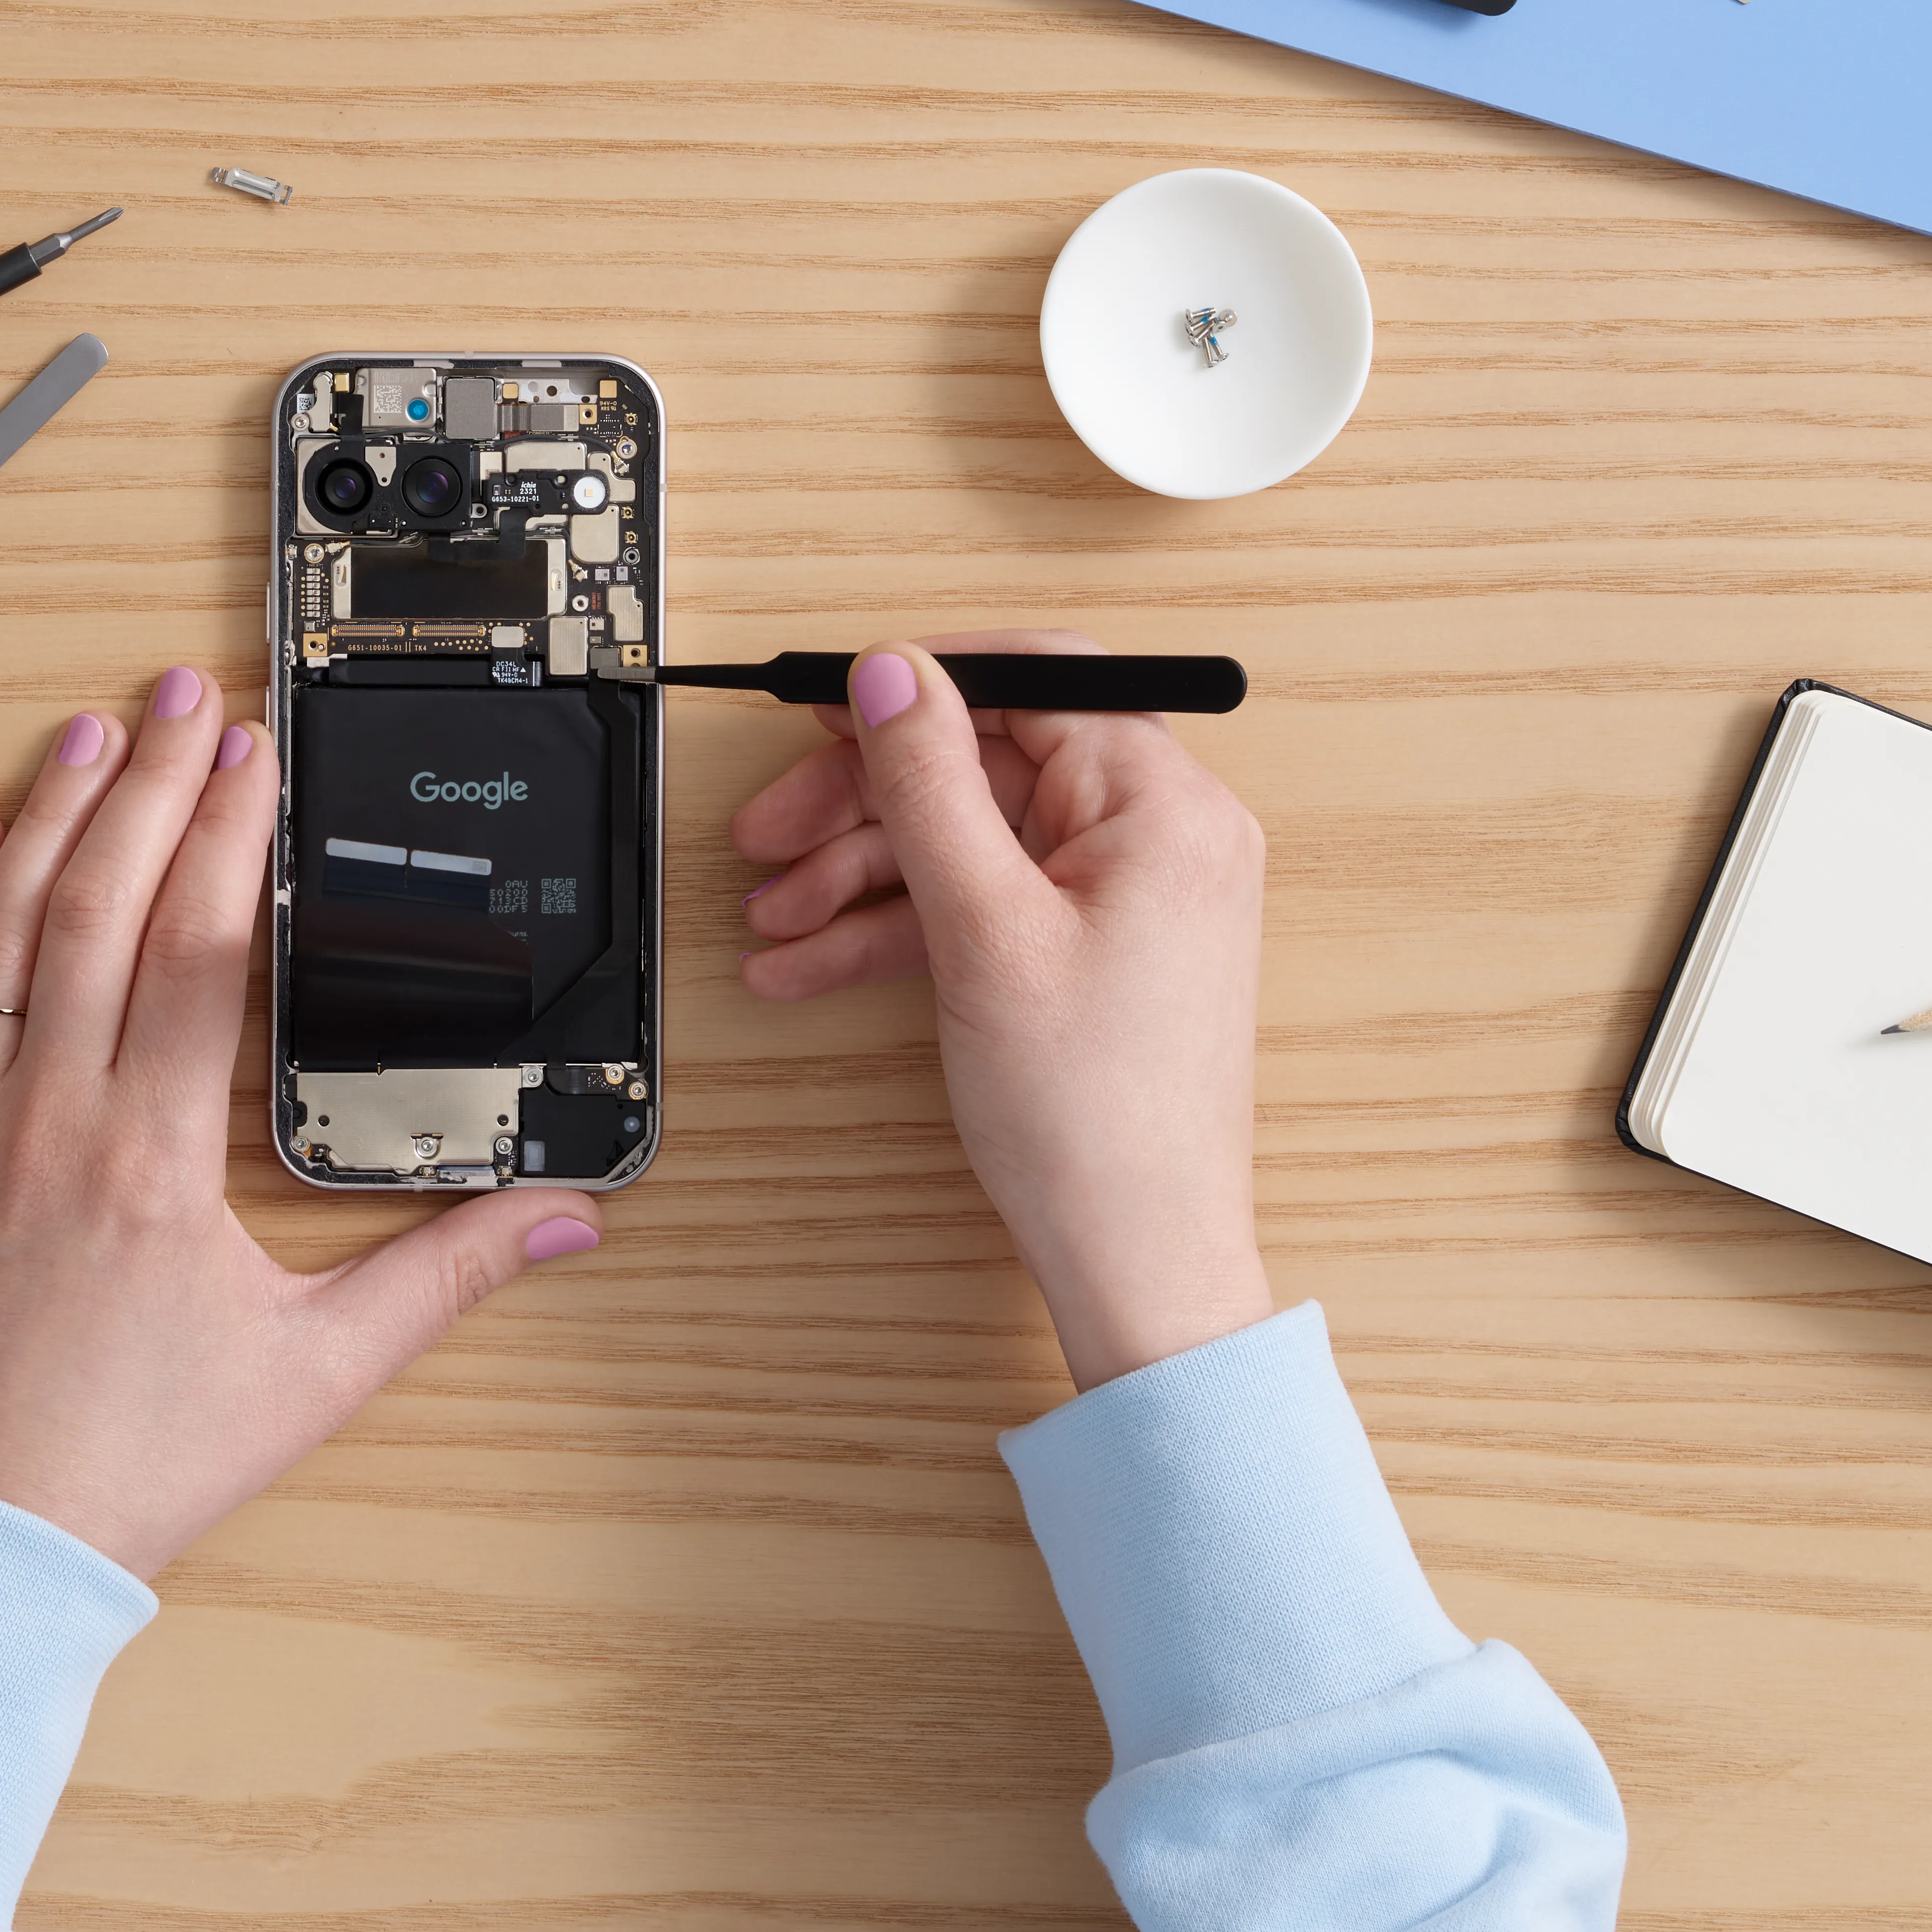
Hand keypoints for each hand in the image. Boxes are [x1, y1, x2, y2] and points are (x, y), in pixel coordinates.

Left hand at [0, 668, 604, 1579]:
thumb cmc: (131, 1465)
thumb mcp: (315, 1374)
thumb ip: (446, 1279)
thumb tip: (570, 1224)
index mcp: (153, 1158)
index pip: (197, 947)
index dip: (225, 835)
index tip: (249, 757)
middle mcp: (45, 1120)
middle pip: (100, 905)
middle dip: (145, 783)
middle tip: (178, 696)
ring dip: (43, 818)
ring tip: (84, 733)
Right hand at [731, 636, 1270, 1390]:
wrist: (1135, 1260)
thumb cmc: (1095, 1119)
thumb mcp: (983, 928)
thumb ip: (930, 784)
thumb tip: (893, 671)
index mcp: (1164, 806)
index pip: (1036, 682)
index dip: (920, 687)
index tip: (828, 709)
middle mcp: (1159, 837)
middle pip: (984, 766)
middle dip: (862, 806)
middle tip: (767, 837)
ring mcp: (1124, 898)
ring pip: (967, 842)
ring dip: (859, 876)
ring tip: (773, 924)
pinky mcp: (1089, 952)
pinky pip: (981, 906)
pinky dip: (897, 929)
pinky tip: (811, 964)